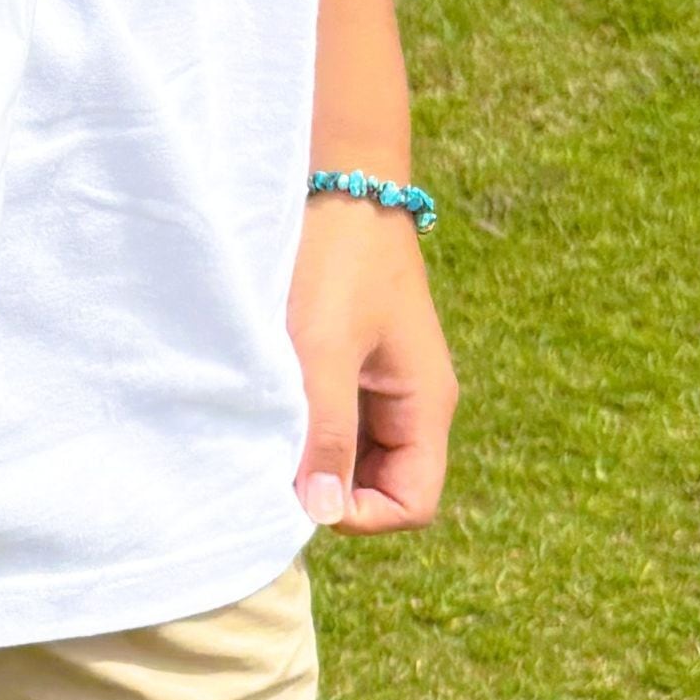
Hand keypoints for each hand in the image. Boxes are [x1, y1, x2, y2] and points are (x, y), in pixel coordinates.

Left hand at [288, 200, 456, 535]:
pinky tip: (275, 404)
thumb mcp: (323, 350)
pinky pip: (340, 423)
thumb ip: (326, 432)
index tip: (304, 487)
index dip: (360, 514)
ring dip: (317, 456)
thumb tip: (323, 513)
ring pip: (357, 458)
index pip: (412, 504)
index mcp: (427, 405)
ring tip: (273, 427)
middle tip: (277, 458)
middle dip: (334, 488)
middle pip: (384, 487)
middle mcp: (415, 404)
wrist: (338, 186)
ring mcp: (388, 387)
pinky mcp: (359, 368)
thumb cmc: (335, 262)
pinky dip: (309, 427)